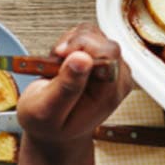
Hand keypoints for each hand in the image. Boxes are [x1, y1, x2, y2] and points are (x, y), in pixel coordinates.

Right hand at [15, 23, 132, 148]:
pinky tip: (63, 62)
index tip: (59, 56)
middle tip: (55, 66)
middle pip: (101, 39)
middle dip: (72, 46)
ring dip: (69, 44)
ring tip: (57, 67)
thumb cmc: (50, 126)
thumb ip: (66, 87)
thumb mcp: (47, 112)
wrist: (56, 131)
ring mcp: (112, 66)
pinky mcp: (103, 57)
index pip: (108, 52)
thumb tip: (83, 58)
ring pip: (92, 33)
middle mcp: (117, 77)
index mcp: (110, 93)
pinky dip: (70, 43)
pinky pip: (87, 35)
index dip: (82, 47)